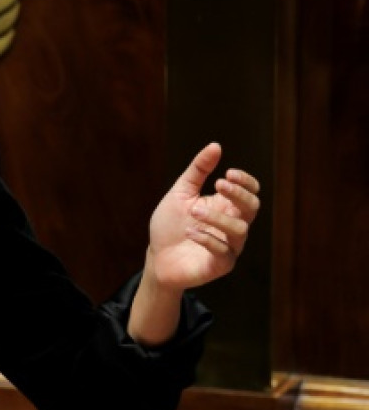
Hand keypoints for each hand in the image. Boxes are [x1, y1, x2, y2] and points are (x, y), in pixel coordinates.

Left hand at [146, 142, 260, 292]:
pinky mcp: (221, 264)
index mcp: (226, 207)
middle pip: (253, 207)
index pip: (251, 191)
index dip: (245, 182)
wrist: (157, 258)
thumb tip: (215, 145)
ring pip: (239, 229)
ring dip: (217, 217)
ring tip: (193, 211)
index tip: (228, 173)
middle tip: (218, 184)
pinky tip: (190, 232)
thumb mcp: (181, 193)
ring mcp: (230, 245)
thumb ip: (198, 171)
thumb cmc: (170, 226)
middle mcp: (233, 225)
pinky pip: (224, 251)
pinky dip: (207, 239)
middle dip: (238, 194)